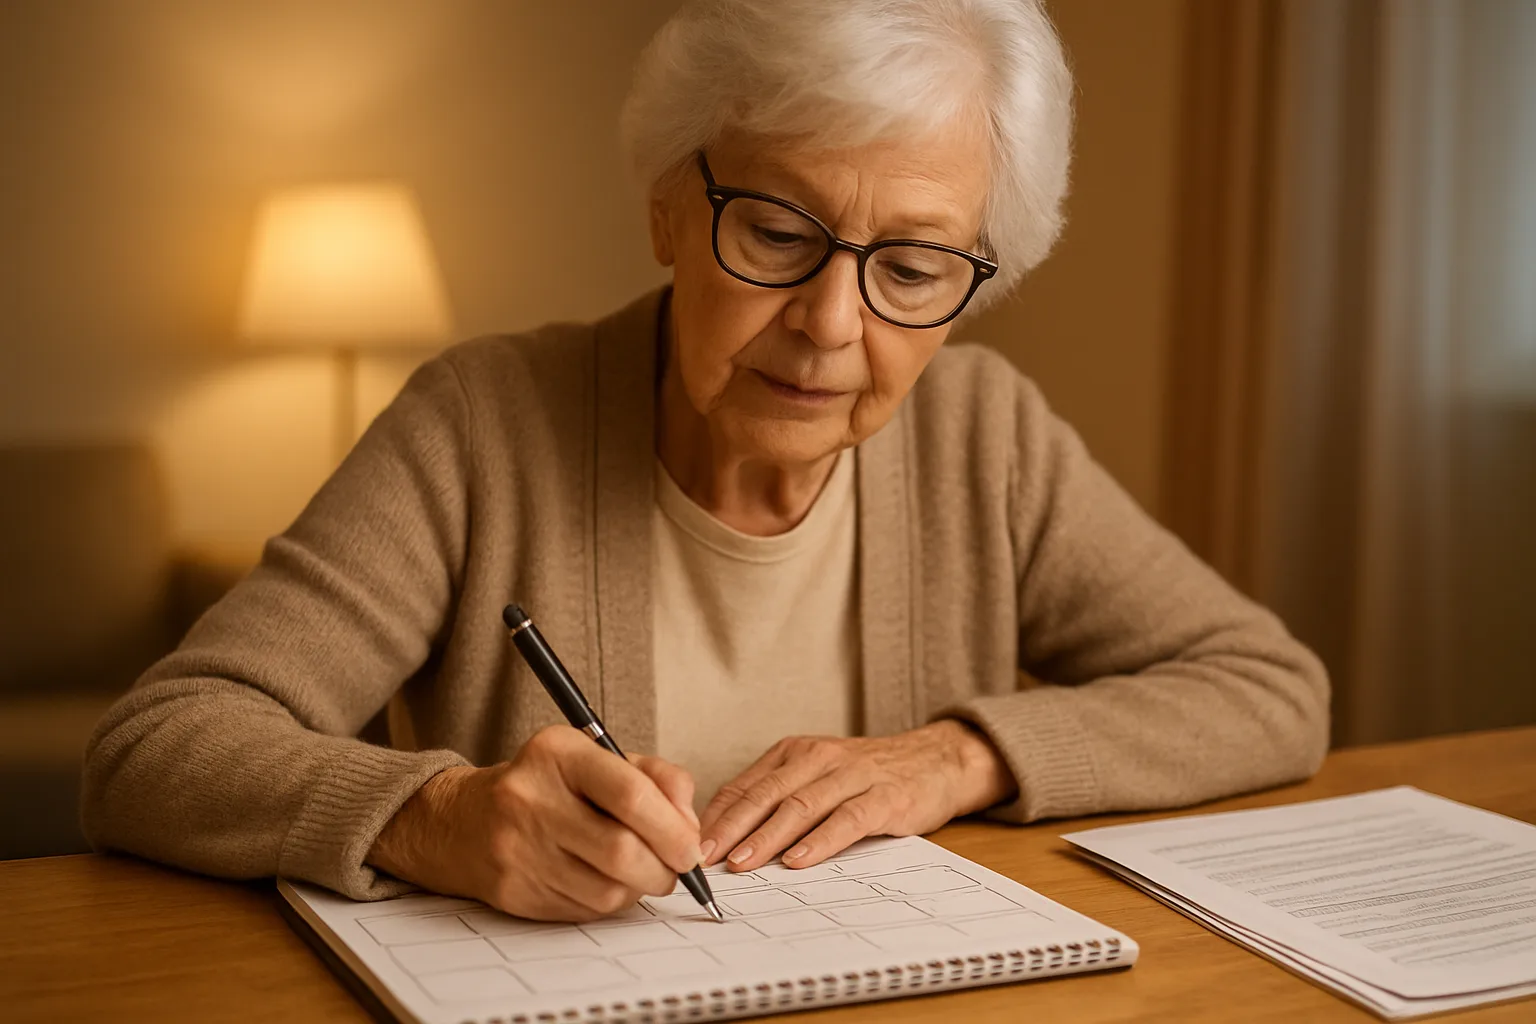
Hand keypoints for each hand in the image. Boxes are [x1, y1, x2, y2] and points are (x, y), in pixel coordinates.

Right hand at [368, 725, 700, 921]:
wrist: (462, 820)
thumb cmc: (548, 785)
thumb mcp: (598, 758)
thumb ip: (657, 779)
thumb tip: (691, 826)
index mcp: (556, 754)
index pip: (629, 793)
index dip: (672, 827)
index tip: (691, 846)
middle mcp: (530, 799)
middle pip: (622, 851)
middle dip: (665, 868)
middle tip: (678, 867)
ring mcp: (518, 850)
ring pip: (608, 890)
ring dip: (641, 888)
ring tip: (642, 871)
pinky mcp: (514, 892)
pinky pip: (586, 910)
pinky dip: (611, 901)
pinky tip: (606, 881)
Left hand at [697, 719, 1015, 871]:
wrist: (935, 760)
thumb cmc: (868, 776)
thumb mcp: (817, 776)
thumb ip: (778, 799)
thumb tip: (726, 839)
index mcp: (794, 753)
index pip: (744, 786)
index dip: (715, 818)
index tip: (689, 846)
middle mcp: (819, 757)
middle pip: (764, 795)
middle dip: (730, 829)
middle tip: (703, 858)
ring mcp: (852, 775)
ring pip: (800, 806)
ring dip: (767, 837)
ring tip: (742, 863)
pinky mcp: (884, 797)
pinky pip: (846, 820)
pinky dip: (820, 841)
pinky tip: (799, 860)